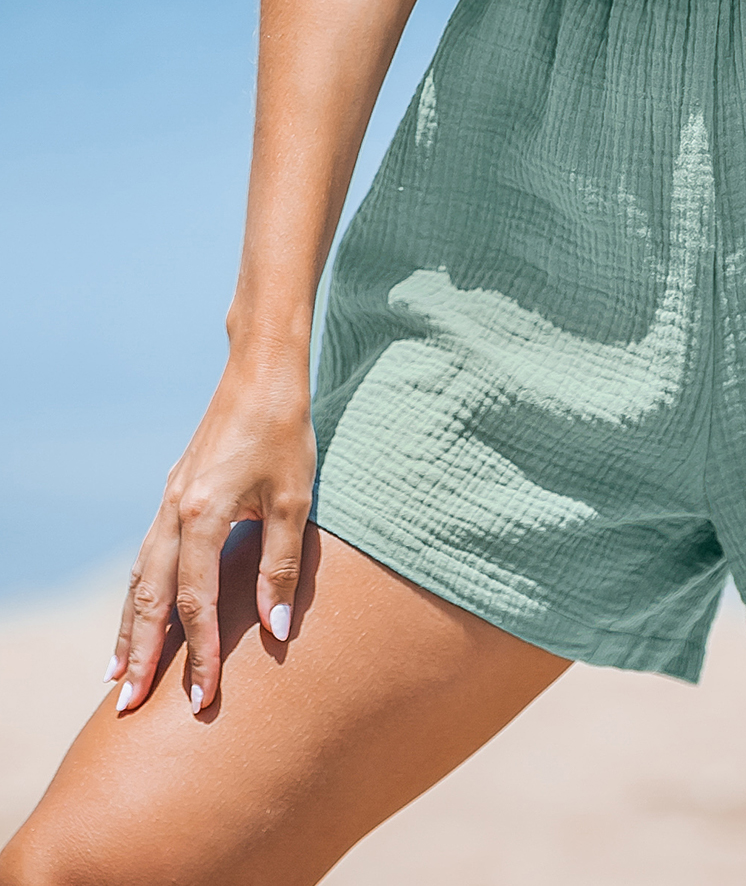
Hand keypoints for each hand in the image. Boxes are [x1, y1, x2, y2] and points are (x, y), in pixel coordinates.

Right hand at [107, 349, 315, 716]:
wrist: (262, 370)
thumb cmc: (284, 431)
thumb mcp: (293, 499)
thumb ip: (280, 567)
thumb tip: (275, 632)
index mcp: (202, 514)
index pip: (196, 603)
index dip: (201, 655)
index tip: (204, 700)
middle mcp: (173, 511)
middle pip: (150, 598)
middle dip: (140, 656)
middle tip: (127, 710)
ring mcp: (168, 501)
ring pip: (139, 578)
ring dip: (129, 628)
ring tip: (118, 675)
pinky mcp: (173, 494)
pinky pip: (145, 556)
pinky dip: (137, 593)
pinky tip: (138, 613)